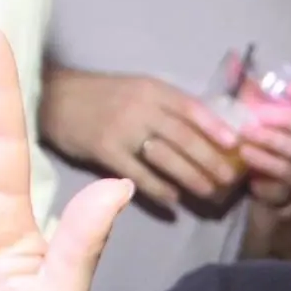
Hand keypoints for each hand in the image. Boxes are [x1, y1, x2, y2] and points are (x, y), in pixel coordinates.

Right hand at [40, 67, 240, 207]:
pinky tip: (173, 201)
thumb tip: (209, 129)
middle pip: (184, 136)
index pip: (192, 107)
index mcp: (153, 89)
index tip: (237, 144)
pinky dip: (158, 189)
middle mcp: (140, 107)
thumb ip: (168, 107)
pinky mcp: (105, 150)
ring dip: (191, 177)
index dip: (216, 126)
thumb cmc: (103, 96)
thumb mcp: (138, 90)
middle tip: (230, 179)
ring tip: (209, 193)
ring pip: (165, 157)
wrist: (52, 97)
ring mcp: (122, 129)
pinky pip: (138, 174)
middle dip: (211, 159)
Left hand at [238, 79, 290, 207]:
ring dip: (268, 144)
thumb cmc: (261, 142)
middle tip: (255, 117)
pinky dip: (264, 167)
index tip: (289, 89)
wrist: (265, 186)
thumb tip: (233, 59)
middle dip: (282, 120)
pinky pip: (281, 177)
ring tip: (243, 140)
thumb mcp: (254, 115)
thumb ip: (247, 90)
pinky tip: (247, 161)